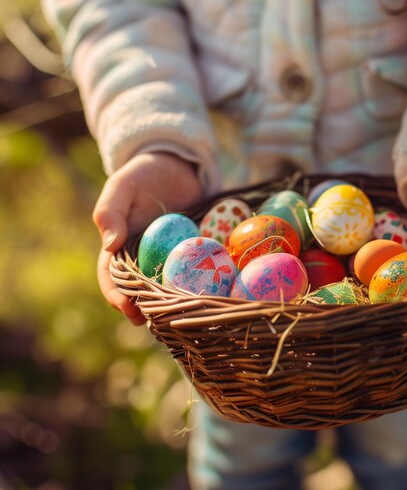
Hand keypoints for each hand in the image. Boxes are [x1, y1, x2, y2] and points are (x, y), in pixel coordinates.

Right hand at [92, 152, 204, 324]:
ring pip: (171, 288)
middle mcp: (144, 259)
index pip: (113, 279)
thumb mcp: (123, 186)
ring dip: (177, 303)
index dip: (118, 296)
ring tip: (186, 316)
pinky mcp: (195, 254)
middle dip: (149, 310)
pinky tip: (214, 294)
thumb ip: (111, 212)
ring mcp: (171, 259)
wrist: (178, 166)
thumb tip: (110, 246)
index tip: (129, 309)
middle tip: (159, 324)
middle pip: (143, 291)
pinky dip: (203, 284)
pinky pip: (198, 272)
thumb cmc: (144, 173)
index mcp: (120, 249)